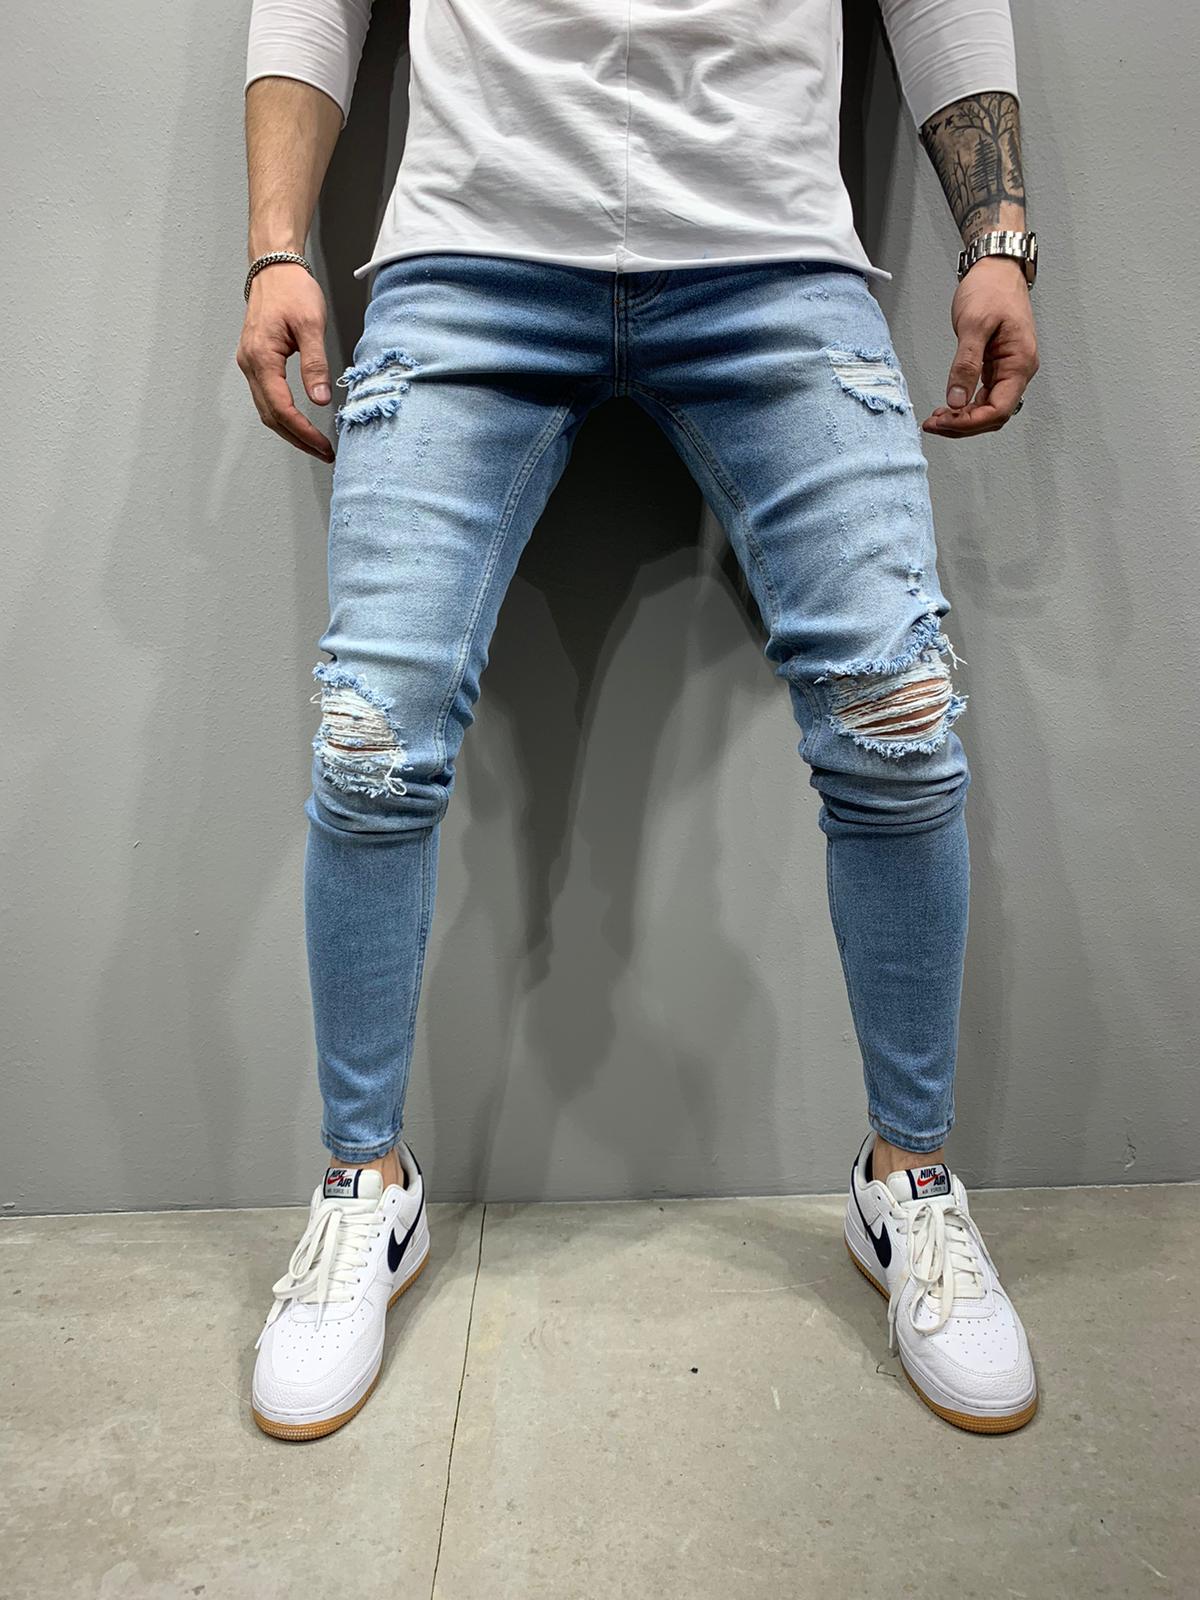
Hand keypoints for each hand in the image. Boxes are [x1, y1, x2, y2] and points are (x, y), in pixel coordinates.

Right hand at [236, 265, 334, 462]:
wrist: (274, 269)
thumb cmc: (292, 290)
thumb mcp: (311, 325)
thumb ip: (315, 364)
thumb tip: (320, 399)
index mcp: (262, 358)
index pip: (281, 408)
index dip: (303, 431)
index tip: (323, 444)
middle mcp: (250, 364)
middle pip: (271, 416)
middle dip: (297, 438)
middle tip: (323, 452)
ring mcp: (250, 364)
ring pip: (267, 410)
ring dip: (290, 430)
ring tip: (315, 443)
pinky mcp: (256, 362)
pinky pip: (266, 397)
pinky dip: (283, 415)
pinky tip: (300, 423)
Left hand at [922, 256, 1038, 438]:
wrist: (996, 268)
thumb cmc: (991, 288)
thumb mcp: (974, 325)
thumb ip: (966, 364)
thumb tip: (957, 400)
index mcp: (1020, 362)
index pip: (998, 410)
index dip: (970, 422)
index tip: (943, 422)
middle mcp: (1018, 370)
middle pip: (993, 416)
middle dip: (962, 425)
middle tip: (932, 424)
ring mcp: (1009, 370)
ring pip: (988, 410)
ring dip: (962, 419)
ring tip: (935, 418)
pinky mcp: (997, 366)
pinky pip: (983, 397)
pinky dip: (965, 406)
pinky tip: (947, 407)